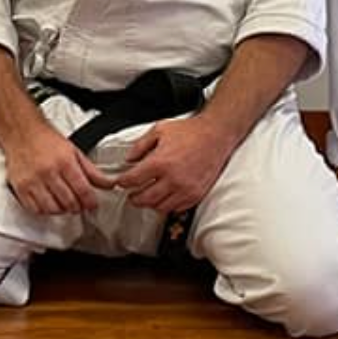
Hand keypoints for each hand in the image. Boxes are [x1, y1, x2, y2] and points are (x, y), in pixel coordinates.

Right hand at [1, 123, 113, 215]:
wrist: (23, 132)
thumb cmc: (47, 141)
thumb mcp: (74, 152)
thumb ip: (92, 171)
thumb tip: (108, 184)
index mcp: (65, 162)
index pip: (83, 190)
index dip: (91, 202)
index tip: (92, 204)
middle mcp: (48, 172)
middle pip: (69, 202)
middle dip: (77, 207)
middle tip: (79, 204)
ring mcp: (33, 181)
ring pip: (52, 209)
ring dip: (62, 210)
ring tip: (64, 203)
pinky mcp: (21, 188)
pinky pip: (35, 209)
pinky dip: (45, 211)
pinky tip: (49, 203)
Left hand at [115, 115, 236, 215]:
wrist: (216, 135)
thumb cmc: (191, 132)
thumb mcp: (160, 130)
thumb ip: (140, 145)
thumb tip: (129, 159)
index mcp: (160, 162)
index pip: (133, 180)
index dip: (122, 182)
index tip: (121, 182)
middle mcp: (172, 178)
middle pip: (144, 199)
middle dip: (133, 198)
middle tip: (131, 195)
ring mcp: (185, 188)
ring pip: (160, 207)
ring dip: (150, 204)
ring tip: (147, 197)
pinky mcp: (196, 194)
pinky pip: (177, 208)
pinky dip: (168, 205)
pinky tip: (165, 197)